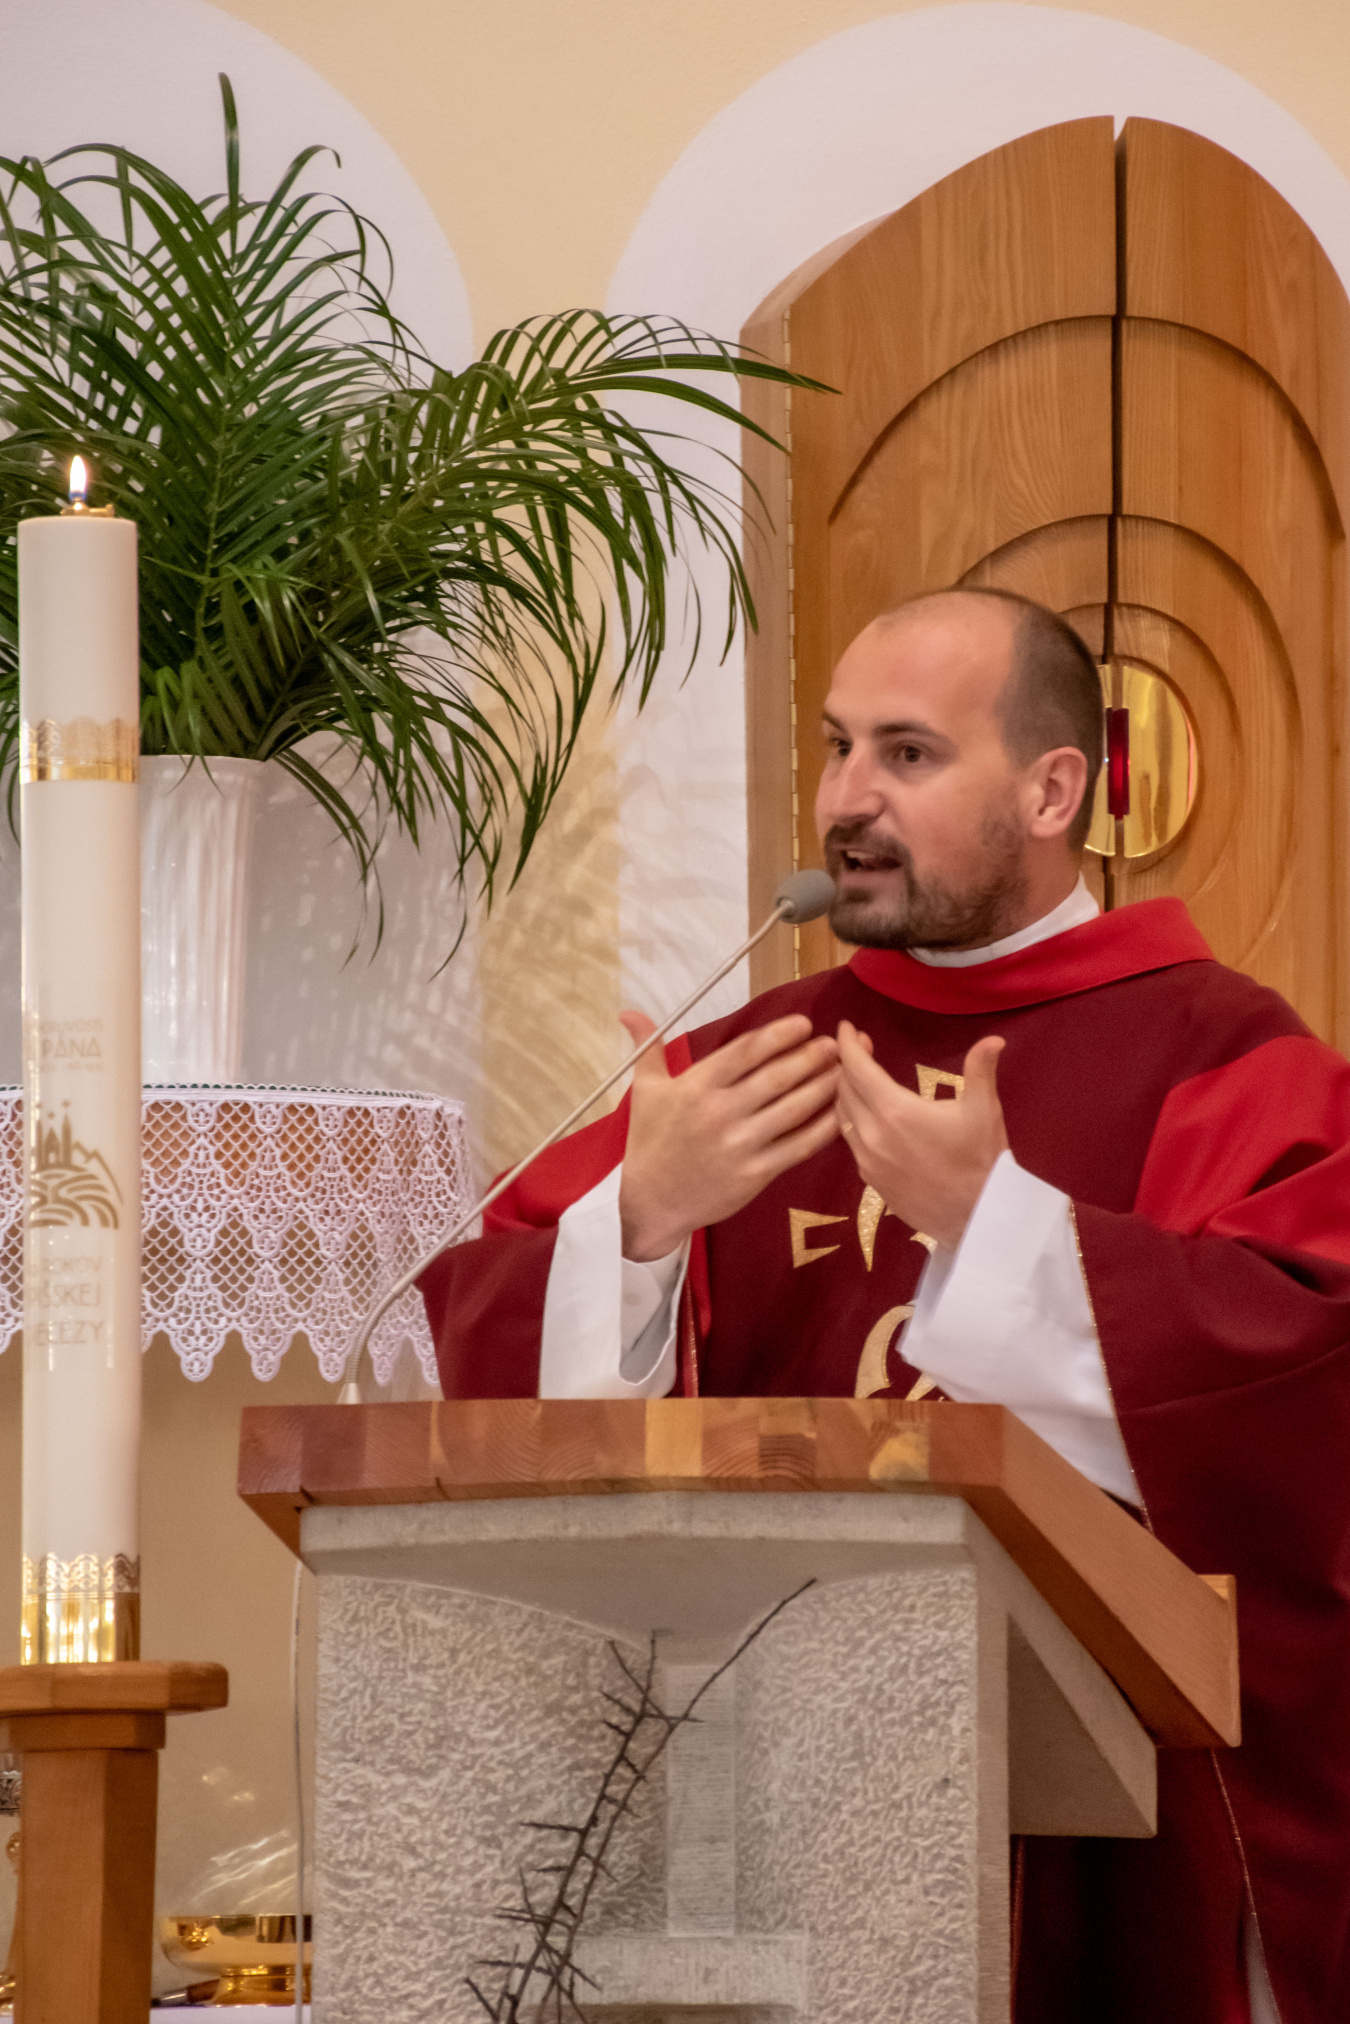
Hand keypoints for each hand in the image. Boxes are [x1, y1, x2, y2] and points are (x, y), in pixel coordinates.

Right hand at [618, 1010, 840, 1260]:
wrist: (649, 1202)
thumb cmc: (649, 1142)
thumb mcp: (645, 1091)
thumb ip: (648, 1047)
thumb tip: (629, 1012)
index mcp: (696, 1087)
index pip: (745, 1052)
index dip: (779, 1035)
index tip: (804, 1024)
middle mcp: (720, 1112)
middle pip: (776, 1077)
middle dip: (810, 1057)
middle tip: (835, 1044)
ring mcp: (740, 1145)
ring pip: (793, 1109)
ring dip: (823, 1086)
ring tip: (846, 1071)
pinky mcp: (755, 1174)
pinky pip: (798, 1147)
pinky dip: (823, 1128)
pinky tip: (841, 1112)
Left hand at [834, 1023, 1008, 1249]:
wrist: (977, 1218)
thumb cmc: (982, 1160)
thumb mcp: (984, 1110)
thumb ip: (981, 1070)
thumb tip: (994, 1039)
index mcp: (895, 1111)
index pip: (857, 1068)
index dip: (849, 1044)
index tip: (846, 1027)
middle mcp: (872, 1134)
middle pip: (843, 1089)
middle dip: (848, 1064)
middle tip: (862, 1049)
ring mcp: (867, 1160)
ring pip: (842, 1116)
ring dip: (846, 1092)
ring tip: (860, 1078)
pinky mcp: (869, 1180)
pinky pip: (850, 1141)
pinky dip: (852, 1120)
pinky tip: (866, 1116)